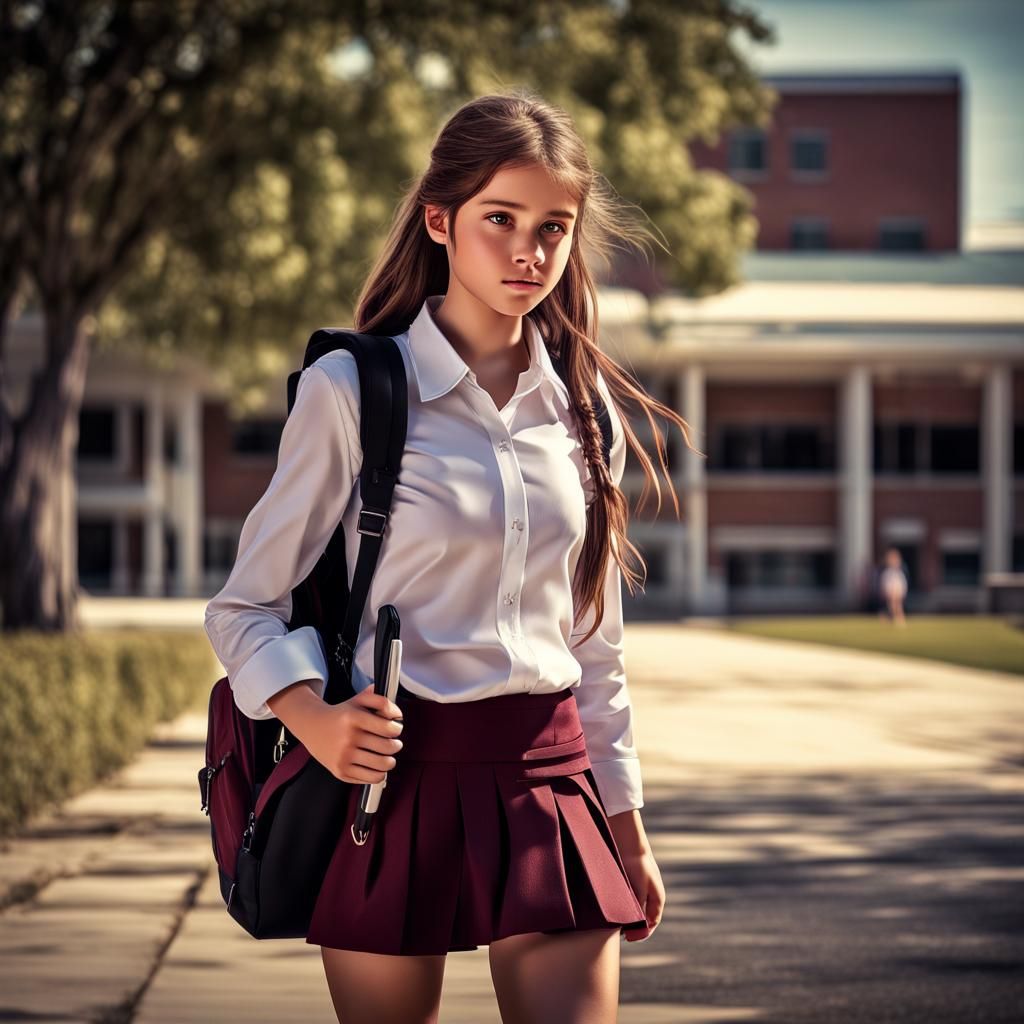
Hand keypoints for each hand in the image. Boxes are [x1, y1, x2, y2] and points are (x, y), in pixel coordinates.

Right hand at [268, 681, 404, 784]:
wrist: (312, 726)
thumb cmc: (340, 714)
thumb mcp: (358, 700)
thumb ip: (380, 700)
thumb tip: (397, 714)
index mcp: (353, 718)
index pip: (388, 728)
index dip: (397, 728)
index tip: (395, 728)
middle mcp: (347, 738)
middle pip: (388, 747)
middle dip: (396, 745)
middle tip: (394, 743)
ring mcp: (343, 757)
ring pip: (382, 764)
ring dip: (391, 760)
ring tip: (388, 756)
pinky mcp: (341, 771)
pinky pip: (371, 778)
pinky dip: (380, 774)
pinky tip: (377, 766)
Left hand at [619, 846, 664, 941]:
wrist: (629, 842)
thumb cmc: (636, 865)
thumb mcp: (639, 888)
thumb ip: (639, 906)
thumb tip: (635, 924)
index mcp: (658, 897)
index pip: (652, 922)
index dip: (642, 933)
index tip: (630, 939)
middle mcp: (652, 894)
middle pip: (645, 917)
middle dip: (635, 927)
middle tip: (622, 935)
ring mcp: (643, 888)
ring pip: (637, 909)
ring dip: (629, 917)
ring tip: (616, 925)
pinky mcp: (633, 881)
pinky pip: (630, 899)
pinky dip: (625, 907)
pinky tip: (614, 910)